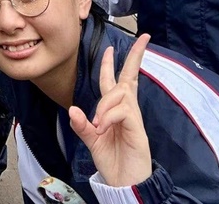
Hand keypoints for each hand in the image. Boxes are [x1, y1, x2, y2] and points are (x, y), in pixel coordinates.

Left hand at [68, 33, 152, 187]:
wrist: (125, 180)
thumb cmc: (112, 159)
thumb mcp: (92, 140)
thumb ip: (82, 125)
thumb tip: (73, 109)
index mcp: (116, 108)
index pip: (114, 80)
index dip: (112, 63)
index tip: (111, 46)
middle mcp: (126, 108)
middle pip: (130, 76)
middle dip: (136, 55)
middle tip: (145, 37)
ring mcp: (133, 117)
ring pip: (118, 93)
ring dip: (104, 105)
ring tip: (99, 125)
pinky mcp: (136, 127)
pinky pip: (121, 110)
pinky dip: (108, 116)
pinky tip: (103, 128)